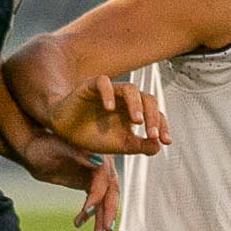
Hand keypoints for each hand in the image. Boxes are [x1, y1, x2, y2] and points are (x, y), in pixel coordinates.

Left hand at [19, 131, 121, 230]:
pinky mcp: (89, 182)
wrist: (33, 149)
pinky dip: (92, 213)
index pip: (103, 178)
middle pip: (110, 190)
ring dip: (102, 216)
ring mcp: (96, 173)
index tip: (87, 211)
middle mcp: (101, 162)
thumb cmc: (42, 145)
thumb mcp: (57, 147)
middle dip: (108, 210)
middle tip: (106, 229)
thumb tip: (99, 162)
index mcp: (98, 152)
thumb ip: (79, 154)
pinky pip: (95, 200)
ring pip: (104, 198)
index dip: (97, 195)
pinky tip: (80, 223)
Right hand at [48, 75, 169, 156]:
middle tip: (152, 134)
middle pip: (147, 98)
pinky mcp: (91, 86)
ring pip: (129, 88)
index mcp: (133, 111)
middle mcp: (124, 100)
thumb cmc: (92, 136)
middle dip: (153, 116)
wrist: (64, 132)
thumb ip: (140, 146)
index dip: (162, 125)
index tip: (165, 141)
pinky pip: (103, 83)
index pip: (154, 113)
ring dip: (136, 104)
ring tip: (137, 121)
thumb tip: (158, 147)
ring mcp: (109, 91)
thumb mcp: (120, 145)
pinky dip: (108, 93)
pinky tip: (109, 108)